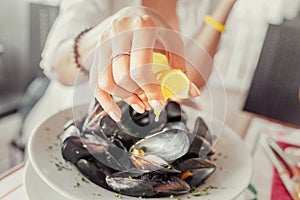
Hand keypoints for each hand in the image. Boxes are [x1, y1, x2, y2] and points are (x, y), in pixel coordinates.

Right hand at [89, 6, 198, 121]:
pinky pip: (94, 81)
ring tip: (138, 102)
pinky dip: (103, 100)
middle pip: (122, 77)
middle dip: (137, 95)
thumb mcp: (173, 42)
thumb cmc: (156, 28)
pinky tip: (115, 112)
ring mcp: (104, 42)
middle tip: (150, 101)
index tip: (159, 103)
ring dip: (123, 98)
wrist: (135, 14)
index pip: (140, 69)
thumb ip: (180, 68)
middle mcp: (118, 33)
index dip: (150, 91)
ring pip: (106, 82)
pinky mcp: (96, 52)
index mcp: (141, 28)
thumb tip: (191, 92)